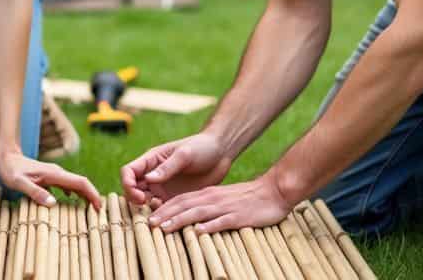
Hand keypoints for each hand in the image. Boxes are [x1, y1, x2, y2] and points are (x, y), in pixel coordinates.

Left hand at [0, 149, 102, 208]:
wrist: (6, 157)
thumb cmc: (10, 170)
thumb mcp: (19, 183)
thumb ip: (35, 192)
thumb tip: (53, 203)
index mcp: (54, 174)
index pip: (80, 182)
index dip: (92, 194)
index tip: (98, 207)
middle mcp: (58, 173)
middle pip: (81, 183)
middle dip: (92, 197)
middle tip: (98, 214)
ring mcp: (55, 175)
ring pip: (76, 185)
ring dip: (85, 196)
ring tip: (90, 211)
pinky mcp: (51, 178)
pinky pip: (67, 186)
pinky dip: (75, 194)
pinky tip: (74, 203)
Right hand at [120, 133, 231, 206]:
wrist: (221, 154)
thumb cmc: (202, 147)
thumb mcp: (185, 154)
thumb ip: (167, 167)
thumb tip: (148, 179)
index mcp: (151, 160)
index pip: (128, 172)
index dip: (128, 184)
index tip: (139, 195)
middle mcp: (153, 176)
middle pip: (132, 190)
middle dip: (135, 200)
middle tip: (148, 206)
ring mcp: (163, 188)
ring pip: (145, 202)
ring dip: (147, 210)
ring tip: (160, 213)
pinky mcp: (174, 199)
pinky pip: (162, 210)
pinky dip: (162, 216)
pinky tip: (171, 218)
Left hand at [147, 171, 294, 233]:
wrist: (273, 191)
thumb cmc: (246, 198)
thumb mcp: (222, 200)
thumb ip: (206, 207)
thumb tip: (189, 219)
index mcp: (208, 194)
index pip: (180, 200)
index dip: (164, 208)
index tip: (149, 218)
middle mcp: (213, 198)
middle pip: (184, 205)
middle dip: (165, 214)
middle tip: (149, 224)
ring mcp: (225, 207)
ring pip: (198, 212)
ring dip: (180, 220)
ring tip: (165, 228)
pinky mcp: (239, 216)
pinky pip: (222, 221)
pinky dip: (209, 226)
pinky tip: (199, 231)